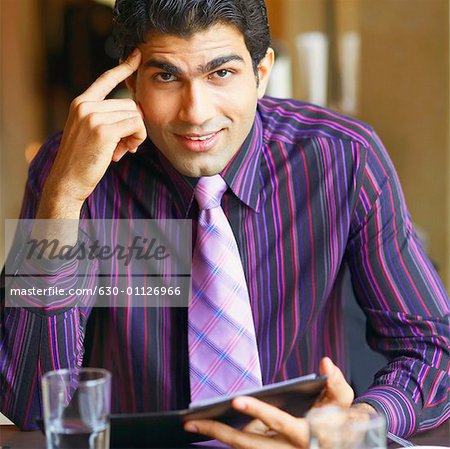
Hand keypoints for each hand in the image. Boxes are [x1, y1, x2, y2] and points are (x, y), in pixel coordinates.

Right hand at [39, 48, 146, 216]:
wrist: (68, 180)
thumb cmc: (83, 160)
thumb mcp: (91, 133)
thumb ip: (108, 119)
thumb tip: (136, 114)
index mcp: (81, 103)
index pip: (105, 80)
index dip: (123, 68)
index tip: (136, 56)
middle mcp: (86, 105)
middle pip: (130, 104)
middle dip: (134, 126)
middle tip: (126, 145)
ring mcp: (93, 116)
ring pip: (135, 115)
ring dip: (137, 135)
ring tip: (123, 150)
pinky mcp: (103, 130)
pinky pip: (136, 125)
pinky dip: (138, 139)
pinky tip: (125, 151)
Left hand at [184, 357, 354, 448]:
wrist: (338, 444)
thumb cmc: (338, 420)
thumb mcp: (342, 402)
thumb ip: (336, 384)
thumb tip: (326, 363)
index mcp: (305, 435)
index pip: (279, 423)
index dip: (258, 412)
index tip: (236, 399)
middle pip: (250, 444)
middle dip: (220, 433)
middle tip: (193, 421)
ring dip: (219, 436)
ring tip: (194, 422)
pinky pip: (247, 447)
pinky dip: (229, 437)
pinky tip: (213, 424)